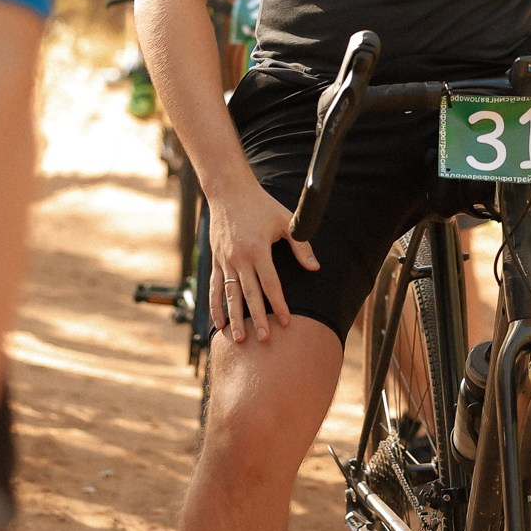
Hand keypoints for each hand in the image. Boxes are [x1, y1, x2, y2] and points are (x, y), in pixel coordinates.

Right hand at [203, 180, 316, 344]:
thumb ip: (301, 245)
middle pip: (250, 295)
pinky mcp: (216, 260)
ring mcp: (225, 260)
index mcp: (258, 249)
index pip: (271, 284)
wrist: (228, 191)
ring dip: (235, 318)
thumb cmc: (260, 205)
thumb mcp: (285, 221)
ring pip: (230, 296)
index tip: (287, 322)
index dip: (280, 304)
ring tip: (240, 339)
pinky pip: (215, 287)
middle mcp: (239, 258)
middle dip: (258, 319)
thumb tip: (315, 267)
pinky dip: (216, 306)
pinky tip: (219, 323)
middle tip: (265, 339)